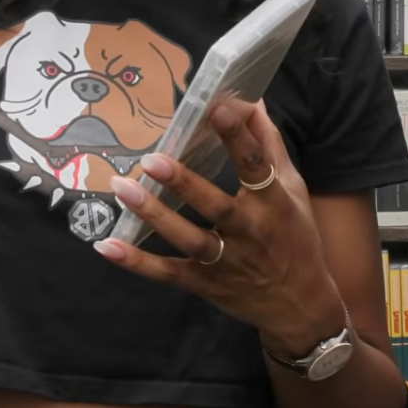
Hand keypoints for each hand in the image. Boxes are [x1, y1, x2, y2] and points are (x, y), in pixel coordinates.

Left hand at [94, 98, 348, 358]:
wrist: (300, 305)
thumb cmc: (296, 237)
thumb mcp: (292, 189)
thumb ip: (269, 145)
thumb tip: (253, 101)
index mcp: (273, 203)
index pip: (255, 165)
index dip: (237, 136)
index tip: (217, 108)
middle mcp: (250, 232)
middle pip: (215, 206)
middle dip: (184, 183)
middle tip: (152, 160)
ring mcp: (226, 262)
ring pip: (188, 239)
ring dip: (154, 215)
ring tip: (123, 188)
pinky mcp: (205, 284)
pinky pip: (167, 273)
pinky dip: (136, 262)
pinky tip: (107, 246)